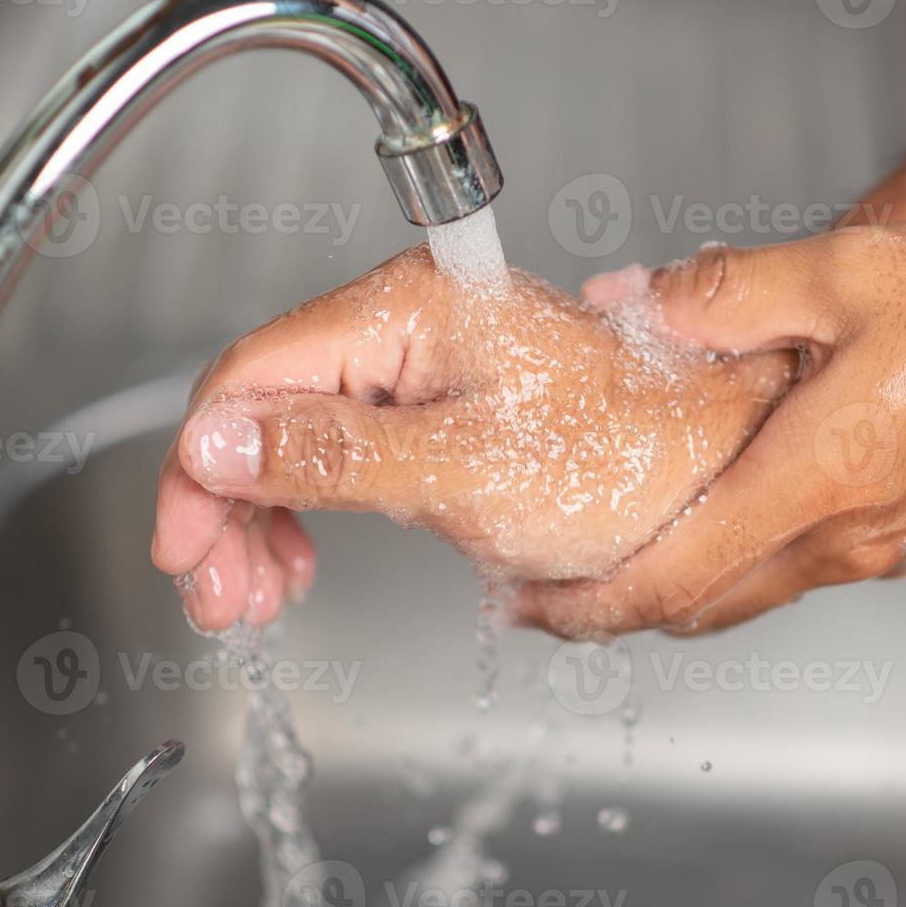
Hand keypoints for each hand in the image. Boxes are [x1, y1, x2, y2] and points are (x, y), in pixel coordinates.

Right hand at [151, 246, 793, 631]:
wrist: (721, 465)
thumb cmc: (626, 463)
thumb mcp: (462, 473)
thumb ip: (332, 454)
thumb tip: (214, 443)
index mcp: (406, 313)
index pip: (250, 377)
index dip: (199, 467)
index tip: (184, 549)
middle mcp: (411, 323)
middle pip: (267, 405)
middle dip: (228, 502)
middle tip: (221, 593)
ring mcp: (431, 364)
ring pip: (304, 431)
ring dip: (268, 512)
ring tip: (261, 590)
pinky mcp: (452, 405)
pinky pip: (355, 448)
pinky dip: (321, 505)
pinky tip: (310, 551)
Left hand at [514, 221, 905, 634]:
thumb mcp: (855, 271)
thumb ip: (731, 292)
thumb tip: (638, 301)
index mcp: (808, 482)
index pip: (668, 580)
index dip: (585, 607)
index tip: (527, 612)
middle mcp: (840, 536)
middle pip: (701, 607)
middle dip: (615, 612)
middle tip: (553, 599)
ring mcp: (882, 546)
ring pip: (755, 593)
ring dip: (679, 587)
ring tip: (625, 560)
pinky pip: (807, 567)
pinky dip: (744, 563)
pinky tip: (736, 516)